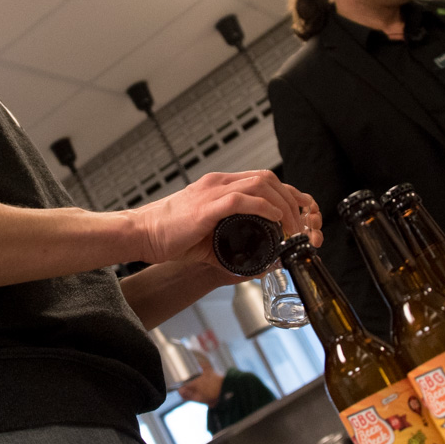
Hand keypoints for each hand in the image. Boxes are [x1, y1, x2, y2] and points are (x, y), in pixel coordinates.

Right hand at [128, 170, 321, 267]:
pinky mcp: (205, 206)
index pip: (265, 181)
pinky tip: (275, 221)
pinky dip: (264, 208)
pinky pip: (241, 199)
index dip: (289, 197)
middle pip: (270, 179)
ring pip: (262, 185)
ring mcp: (212, 191)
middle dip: (294, 202)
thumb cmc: (168, 235)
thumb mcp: (207, 238)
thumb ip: (232, 245)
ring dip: (284, 206)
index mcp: (220, 186)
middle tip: (304, 228)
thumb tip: (259, 263)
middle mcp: (219, 182)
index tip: (302, 217)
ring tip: (293, 229)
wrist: (141, 233)